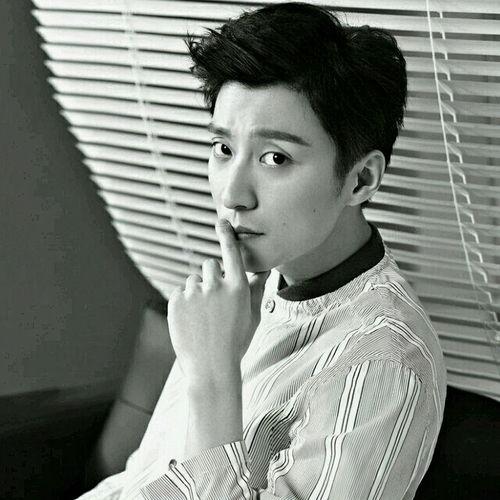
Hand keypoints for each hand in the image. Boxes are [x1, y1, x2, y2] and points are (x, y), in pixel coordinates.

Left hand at [167, 219, 269, 384]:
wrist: (211, 368)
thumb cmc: (236, 343)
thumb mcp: (252, 316)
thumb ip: (257, 290)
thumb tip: (264, 271)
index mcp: (238, 288)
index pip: (232, 253)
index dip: (227, 235)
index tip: (222, 222)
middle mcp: (216, 286)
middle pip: (210, 264)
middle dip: (211, 277)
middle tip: (213, 302)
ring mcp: (194, 293)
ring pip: (193, 280)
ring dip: (197, 292)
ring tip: (202, 317)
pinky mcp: (176, 301)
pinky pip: (180, 292)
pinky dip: (184, 303)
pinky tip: (191, 321)